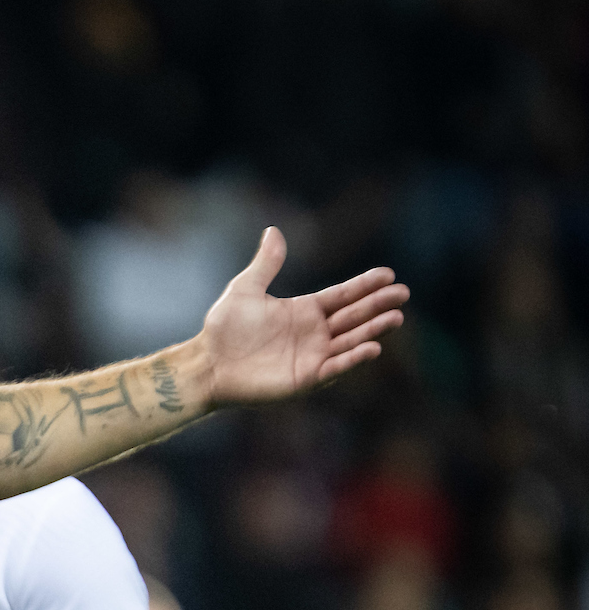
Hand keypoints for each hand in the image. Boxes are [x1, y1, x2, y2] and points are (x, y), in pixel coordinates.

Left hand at [195, 227, 407, 405]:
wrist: (206, 364)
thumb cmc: (223, 329)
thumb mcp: (245, 290)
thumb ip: (266, 264)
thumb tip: (274, 231)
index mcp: (305, 310)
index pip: (343, 295)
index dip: (365, 286)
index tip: (388, 274)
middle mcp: (315, 332)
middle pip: (354, 316)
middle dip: (378, 305)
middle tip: (402, 294)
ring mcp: (313, 355)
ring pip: (351, 340)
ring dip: (373, 330)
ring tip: (395, 318)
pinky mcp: (306, 378)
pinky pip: (335, 367)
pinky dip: (354, 359)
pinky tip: (372, 348)